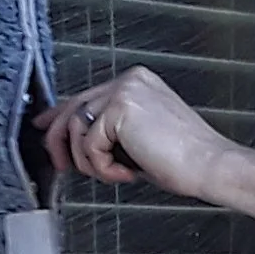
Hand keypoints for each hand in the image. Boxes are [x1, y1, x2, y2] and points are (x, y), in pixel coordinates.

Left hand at [40, 66, 220, 194]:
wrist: (210, 165)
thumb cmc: (185, 160)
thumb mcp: (139, 139)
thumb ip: (110, 131)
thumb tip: (76, 139)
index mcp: (137, 83)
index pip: (87, 96)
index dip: (59, 114)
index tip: (45, 127)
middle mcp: (129, 81)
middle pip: (73, 107)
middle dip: (61, 141)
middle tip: (63, 165)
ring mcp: (124, 90)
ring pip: (77, 129)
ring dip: (91, 162)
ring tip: (117, 173)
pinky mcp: (120, 108)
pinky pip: (90, 144)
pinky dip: (103, 168)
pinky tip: (127, 172)